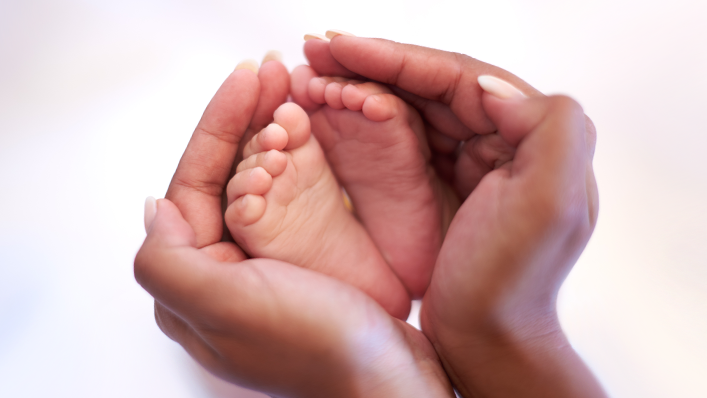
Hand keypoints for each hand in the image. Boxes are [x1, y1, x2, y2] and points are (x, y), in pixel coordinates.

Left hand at [135, 59, 452, 397]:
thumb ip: (169, 262)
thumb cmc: (319, 352)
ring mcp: (262, 267)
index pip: (192, 187)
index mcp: (193, 284)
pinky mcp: (300, 263)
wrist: (388, 379)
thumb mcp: (227, 309)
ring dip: (271, 135)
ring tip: (292, 96)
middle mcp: (221, 273)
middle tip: (273, 74)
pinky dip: (299, 163)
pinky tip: (310, 137)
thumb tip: (155, 207)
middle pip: (222, 179)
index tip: (247, 80)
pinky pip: (290, 201)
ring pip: (258, 184)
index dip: (218, 127)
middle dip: (245, 123)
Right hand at [305, 34, 605, 396]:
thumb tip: (488, 83)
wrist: (486, 341)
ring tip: (319, 70)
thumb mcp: (546, 205)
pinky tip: (338, 108)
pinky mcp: (446, 183)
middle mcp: (505, 141)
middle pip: (432, 85)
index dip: (396, 56)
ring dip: (368, 83)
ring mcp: (473, 161)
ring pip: (416, 106)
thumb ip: (550, 127)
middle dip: (374, 62)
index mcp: (531, 136)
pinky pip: (406, 137)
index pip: (458, 77)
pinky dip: (372, 118)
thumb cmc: (509, 283)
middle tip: (319, 47)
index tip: (342, 45)